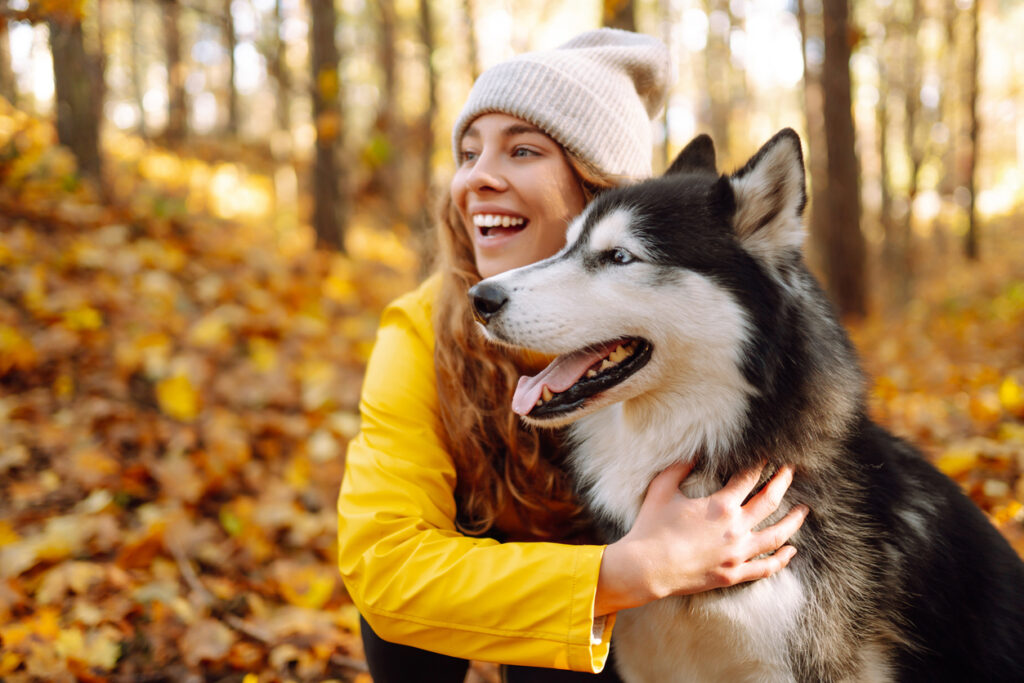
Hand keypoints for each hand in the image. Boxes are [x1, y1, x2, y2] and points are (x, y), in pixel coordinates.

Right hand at [594, 461, 807, 615]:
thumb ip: (678, 468)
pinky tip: (791, 551)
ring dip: (793, 521)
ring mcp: (737, 554)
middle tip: (790, 471)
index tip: (768, 455)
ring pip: (776, 535)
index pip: (749, 478)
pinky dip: (782, 559)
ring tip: (803, 510)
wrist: (647, 568)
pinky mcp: (733, 574)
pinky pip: (766, 567)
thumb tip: (693, 453)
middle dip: (782, 482)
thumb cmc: (651, 527)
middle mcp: (735, 528)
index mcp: (720, 505)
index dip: (760, 463)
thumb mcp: (662, 489)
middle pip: (770, 501)